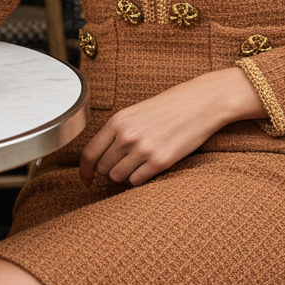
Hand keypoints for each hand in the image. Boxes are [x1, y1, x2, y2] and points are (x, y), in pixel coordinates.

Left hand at [79, 67, 265, 186]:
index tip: (85, 179)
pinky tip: (149, 166)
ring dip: (124, 175)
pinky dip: (140, 178)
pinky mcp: (160, 162)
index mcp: (118, 121)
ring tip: (138, 163)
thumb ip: (117, 130)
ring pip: (118, 177)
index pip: (90, 153)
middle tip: (123, 163)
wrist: (200, 102)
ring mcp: (143, 150)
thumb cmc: (170, 105)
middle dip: (109, 169)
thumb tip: (101, 154)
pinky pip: (137, 181)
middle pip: (103, 168)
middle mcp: (127, 136)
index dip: (84, 170)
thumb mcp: (136, 111)